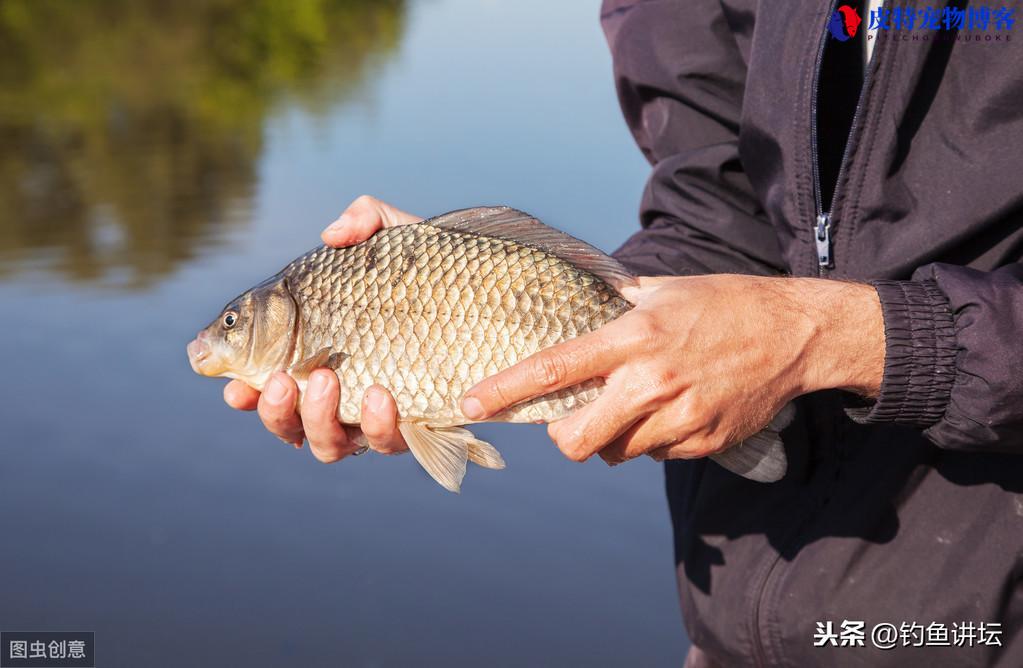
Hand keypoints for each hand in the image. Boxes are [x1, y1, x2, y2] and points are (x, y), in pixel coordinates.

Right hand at [223, 195, 420, 461]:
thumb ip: (365, 220)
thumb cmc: (440, 273)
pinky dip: (379, 425)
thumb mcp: (401, 237)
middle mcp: (344, 395)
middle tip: (279, 379)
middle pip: (291, 425)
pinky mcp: (418, 428)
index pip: (272, 382)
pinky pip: (390, 444)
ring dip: (318, 419)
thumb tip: (331, 235)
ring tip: (327, 379)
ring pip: (331, 445)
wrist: (503, 302)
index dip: (246, 391)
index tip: (234, 384)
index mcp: (322, 355)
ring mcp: (378, 417)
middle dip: (276, 411)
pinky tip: (382, 396)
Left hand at [459, 275, 883, 464]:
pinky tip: (673, 410)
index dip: (505, 390)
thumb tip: (573, 298)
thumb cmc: (724, 303)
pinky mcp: (702, 441)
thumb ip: (614, 303)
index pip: (554, 368)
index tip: (470, 403)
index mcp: (633, 338)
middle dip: (563, 437)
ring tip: (636, 405)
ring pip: (616, 453)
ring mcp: (679, 417)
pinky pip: (655, 455)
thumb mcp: (662, 290)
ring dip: (612, 438)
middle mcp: (650, 382)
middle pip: (577, 440)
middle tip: (570, 421)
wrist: (794, 334)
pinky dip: (651, 440)